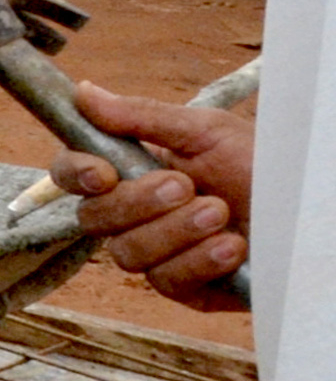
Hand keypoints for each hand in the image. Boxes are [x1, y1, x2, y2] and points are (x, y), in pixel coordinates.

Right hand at [49, 81, 254, 311]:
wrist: (307, 216)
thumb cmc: (261, 166)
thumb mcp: (205, 131)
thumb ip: (141, 117)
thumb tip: (83, 92)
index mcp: (132, 171)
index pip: (73, 174)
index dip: (75, 174)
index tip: (102, 173)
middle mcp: (134, 214)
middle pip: (92, 218)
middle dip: (138, 203)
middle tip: (186, 186)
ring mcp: (155, 253)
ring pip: (126, 253)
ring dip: (175, 231)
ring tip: (221, 213)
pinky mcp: (182, 287)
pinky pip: (165, 280)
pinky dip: (200, 260)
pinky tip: (233, 247)